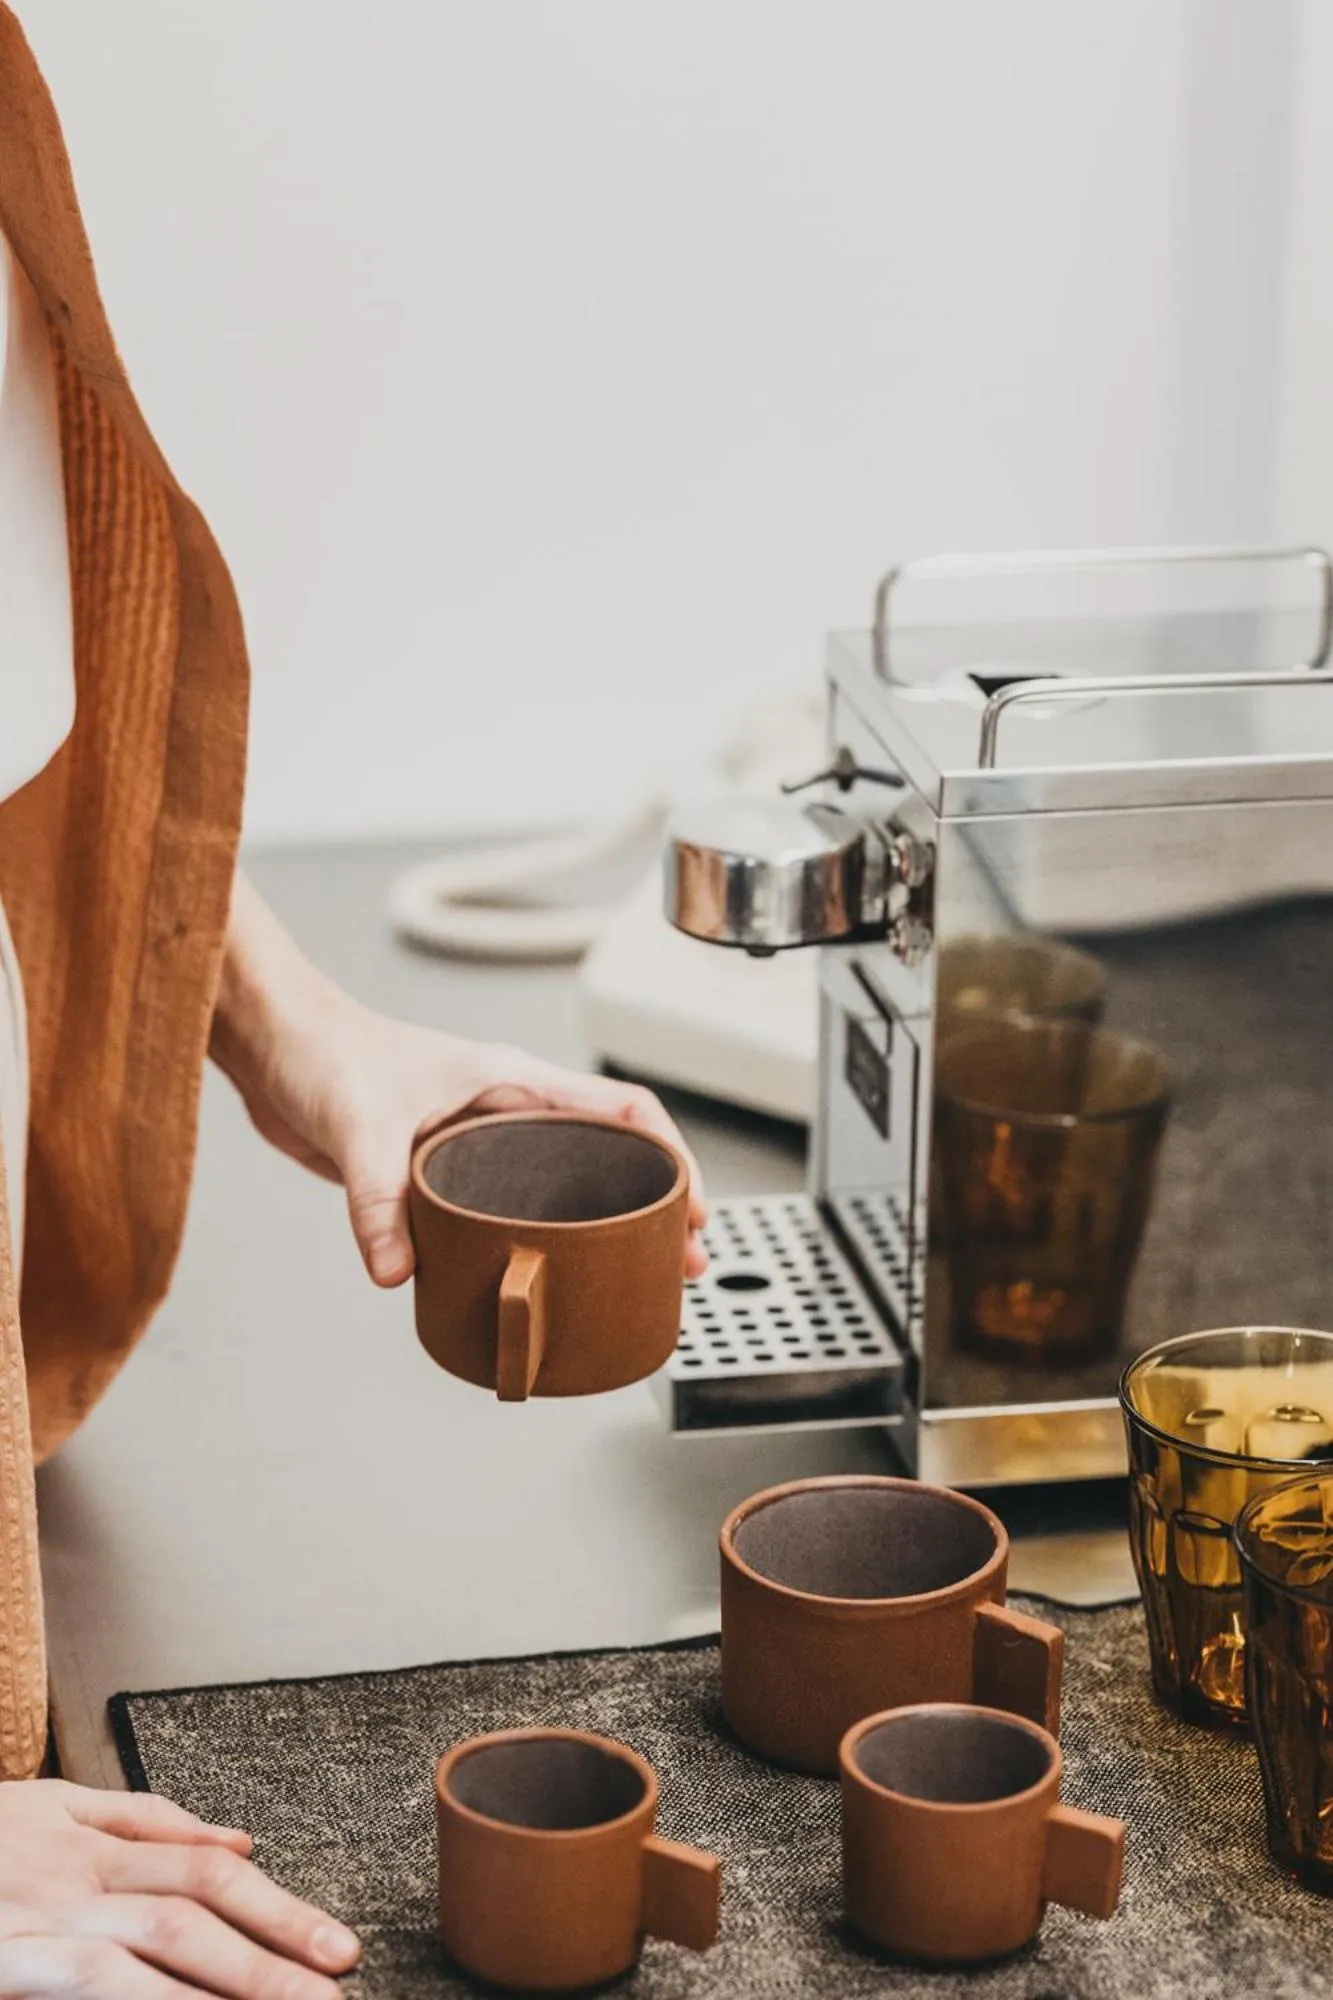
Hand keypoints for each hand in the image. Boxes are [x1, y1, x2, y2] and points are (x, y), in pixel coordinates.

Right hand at [0, 1780, 358, 1997]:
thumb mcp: (51, 1807)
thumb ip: (147, 1823)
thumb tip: (241, 1840)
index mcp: (95, 1840)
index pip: (210, 1870)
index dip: (280, 1908)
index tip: (337, 1947)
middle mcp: (75, 1878)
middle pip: (195, 1911)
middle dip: (273, 1955)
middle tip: (337, 1993)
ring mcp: (38, 1925)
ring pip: (150, 1952)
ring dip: (225, 1987)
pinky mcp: (6, 1964)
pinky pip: (91, 1987)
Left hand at [210, 877, 708, 1286]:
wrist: (276, 1044)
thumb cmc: (325, 1051)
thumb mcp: (360, 1127)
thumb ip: (378, 1201)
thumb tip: (397, 1271)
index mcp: (514, 1082)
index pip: (622, 1110)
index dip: (669, 1157)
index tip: (691, 1206)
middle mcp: (508, 1110)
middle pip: (610, 1156)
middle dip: (654, 1207)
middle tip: (680, 1261)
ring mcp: (481, 1140)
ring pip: (566, 1185)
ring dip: (605, 1227)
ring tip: (635, 1276)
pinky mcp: (445, 1169)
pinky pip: (512, 1206)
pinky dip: (540, 1238)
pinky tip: (541, 1274)